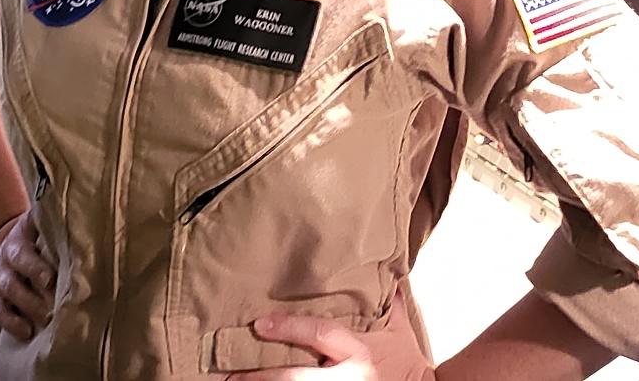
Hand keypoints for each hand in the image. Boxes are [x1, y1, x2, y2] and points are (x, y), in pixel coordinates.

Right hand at [0, 208, 55, 343]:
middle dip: (35, 283)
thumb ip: (56, 227)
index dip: (37, 264)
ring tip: (47, 318)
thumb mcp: (40, 226)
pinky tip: (28, 331)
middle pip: (17, 267)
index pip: (26, 247)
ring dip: (28, 306)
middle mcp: (7, 256)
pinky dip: (12, 323)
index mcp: (20, 237)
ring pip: (9, 290)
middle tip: (54, 298)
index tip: (52, 276)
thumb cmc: (33, 239)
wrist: (4, 246)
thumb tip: (82, 225)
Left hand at [225, 314, 435, 380]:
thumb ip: (386, 304)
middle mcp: (345, 378)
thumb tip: (384, 268)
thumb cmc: (408, 364)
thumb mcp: (399, 331)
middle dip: (261, 377)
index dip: (287, 329)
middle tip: (229, 374)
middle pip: (295, 378)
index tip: (258, 324)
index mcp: (358, 352)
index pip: (318, 335)